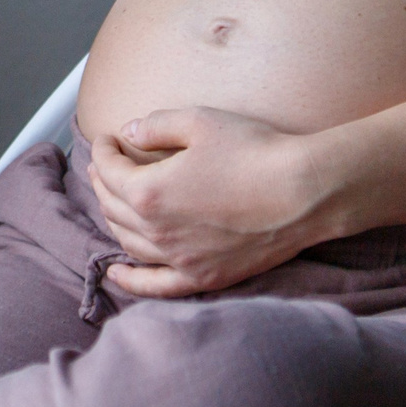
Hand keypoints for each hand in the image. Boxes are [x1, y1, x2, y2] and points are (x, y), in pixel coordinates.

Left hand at [88, 108, 330, 297]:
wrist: (302, 192)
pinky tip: (115, 273)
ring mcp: (179, 258)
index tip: (108, 138)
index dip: (103, 150)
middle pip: (113, 206)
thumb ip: (157, 125)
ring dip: (113, 218)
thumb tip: (130, 130)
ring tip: (112, 199)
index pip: (110, 171)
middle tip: (108, 164)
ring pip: (128, 242)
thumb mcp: (200, 121)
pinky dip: (131, 280)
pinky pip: (156, 285)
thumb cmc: (254, 151)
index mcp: (149, 191)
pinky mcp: (203, 276)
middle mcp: (157, 230)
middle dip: (104, 181)